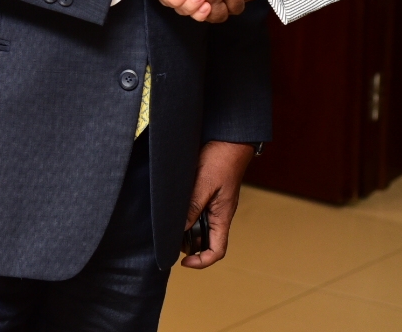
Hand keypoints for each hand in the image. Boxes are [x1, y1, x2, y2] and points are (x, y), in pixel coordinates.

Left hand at [180, 141, 255, 268]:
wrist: (230, 138)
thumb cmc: (222, 158)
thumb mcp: (204, 183)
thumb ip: (193, 207)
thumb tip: (181, 230)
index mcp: (223, 215)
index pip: (217, 250)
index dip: (201, 262)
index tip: (183, 261)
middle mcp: (220, 213)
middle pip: (207, 241)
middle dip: (189, 244)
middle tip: (171, 236)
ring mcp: (215, 204)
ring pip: (200, 226)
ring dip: (187, 227)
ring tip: (171, 220)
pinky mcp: (210, 193)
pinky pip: (198, 210)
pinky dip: (187, 213)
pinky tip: (176, 206)